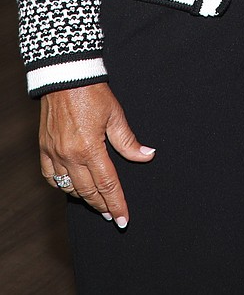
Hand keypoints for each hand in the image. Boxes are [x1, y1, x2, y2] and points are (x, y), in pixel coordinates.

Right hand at [40, 83, 154, 226]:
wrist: (66, 75)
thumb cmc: (93, 92)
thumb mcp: (116, 115)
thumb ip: (129, 141)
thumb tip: (147, 156)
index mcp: (90, 148)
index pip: (107, 184)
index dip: (116, 203)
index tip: (122, 219)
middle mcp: (70, 155)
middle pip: (88, 191)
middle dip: (101, 205)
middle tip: (111, 215)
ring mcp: (55, 153)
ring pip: (69, 187)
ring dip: (83, 197)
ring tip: (96, 201)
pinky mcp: (44, 148)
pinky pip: (50, 176)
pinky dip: (61, 186)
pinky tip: (71, 188)